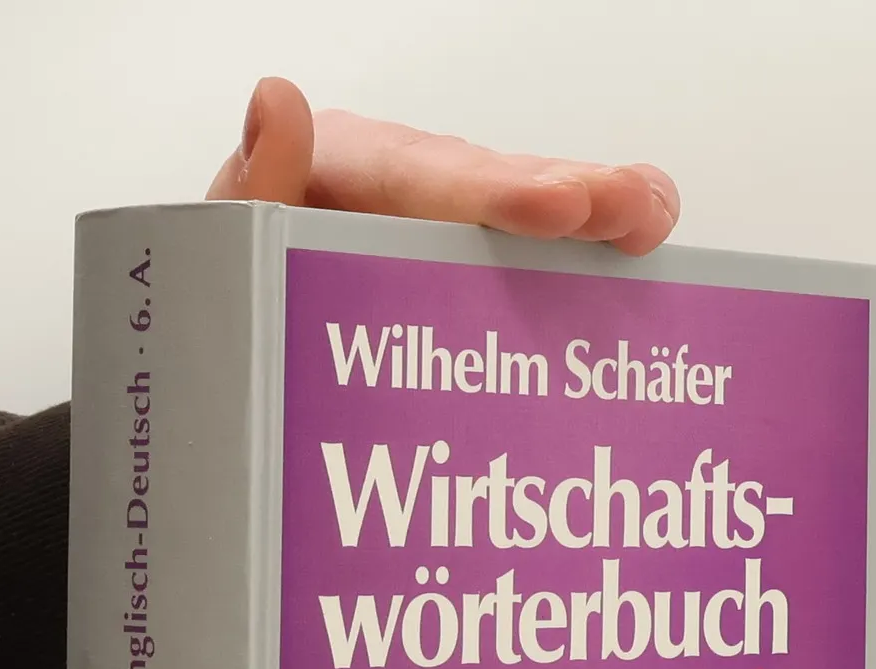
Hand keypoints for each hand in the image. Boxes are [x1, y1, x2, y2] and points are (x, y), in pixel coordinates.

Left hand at [206, 77, 678, 257]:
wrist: (240, 359)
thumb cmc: (234, 295)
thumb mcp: (225, 245)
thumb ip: (251, 188)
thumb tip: (275, 102)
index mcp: (341, 167)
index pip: (419, 177)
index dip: (494, 193)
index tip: (554, 206)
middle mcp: (406, 185)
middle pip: (494, 186)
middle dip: (568, 194)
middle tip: (629, 208)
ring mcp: (448, 228)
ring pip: (527, 217)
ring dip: (596, 217)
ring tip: (650, 221)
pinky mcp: (473, 270)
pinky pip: (534, 266)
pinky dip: (592, 263)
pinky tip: (646, 261)